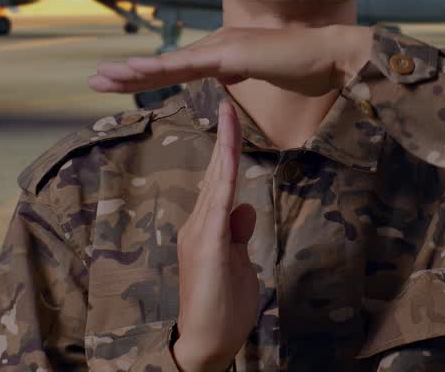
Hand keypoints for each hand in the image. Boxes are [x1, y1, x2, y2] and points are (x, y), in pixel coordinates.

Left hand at [88, 25, 373, 96]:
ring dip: (133, 72)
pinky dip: (159, 69)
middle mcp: (220, 45)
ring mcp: (224, 47)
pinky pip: (188, 66)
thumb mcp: (268, 76)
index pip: (181, 68)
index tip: (122, 82)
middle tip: (96, 81)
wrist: (332, 56)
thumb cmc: (309, 70)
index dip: (150, 76)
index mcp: (227, 52)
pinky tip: (135, 73)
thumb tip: (230, 79)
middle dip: (130, 73)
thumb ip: (246, 74)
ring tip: (102, 77)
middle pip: (167, 64)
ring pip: (170, 63)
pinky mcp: (231, 54)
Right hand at [170, 100, 260, 371]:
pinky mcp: (207, 246)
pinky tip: (228, 154)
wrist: (205, 343)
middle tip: (229, 102)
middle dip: (224, 137)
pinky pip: (219, 203)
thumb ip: (239, 236)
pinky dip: (224, 176)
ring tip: (229, 113)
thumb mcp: (238, 265)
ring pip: (216, 181)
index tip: (233, 122)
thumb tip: (246, 208)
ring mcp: (200, 233)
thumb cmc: (222, 309)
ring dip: (224, 146)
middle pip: (215, 173)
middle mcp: (198, 224)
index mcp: (207, 228)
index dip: (226, 151)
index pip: (220, 182)